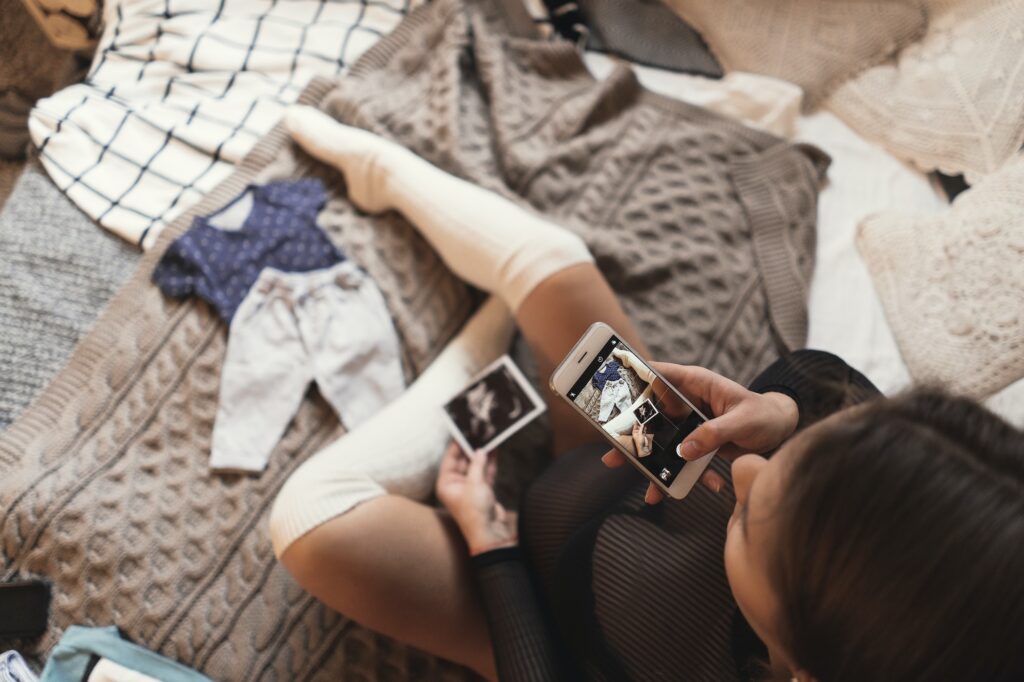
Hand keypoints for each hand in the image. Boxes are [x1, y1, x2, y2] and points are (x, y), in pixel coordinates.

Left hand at [436, 442, 517, 554]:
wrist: (490, 532)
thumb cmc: (475, 512)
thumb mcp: (474, 484)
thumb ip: (477, 465)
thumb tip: (480, 450)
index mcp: (446, 484)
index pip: (450, 459)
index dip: (456, 445)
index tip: (463, 432)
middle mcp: (456, 485)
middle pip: (463, 461)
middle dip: (471, 448)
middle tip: (478, 432)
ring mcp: (470, 487)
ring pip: (476, 465)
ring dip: (483, 454)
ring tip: (489, 437)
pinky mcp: (483, 490)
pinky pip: (486, 472)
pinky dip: (491, 462)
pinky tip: (495, 450)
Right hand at [602, 362, 798, 503]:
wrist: (782, 430)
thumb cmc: (765, 415)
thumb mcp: (742, 421)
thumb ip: (713, 433)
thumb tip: (684, 451)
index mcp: (695, 383)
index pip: (656, 374)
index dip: (631, 381)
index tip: (610, 397)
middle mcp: (688, 402)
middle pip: (651, 417)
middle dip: (633, 440)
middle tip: (613, 458)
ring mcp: (691, 424)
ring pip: (664, 444)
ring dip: (658, 469)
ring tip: (650, 493)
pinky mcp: (699, 443)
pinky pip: (686, 461)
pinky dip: (692, 478)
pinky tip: (709, 490)